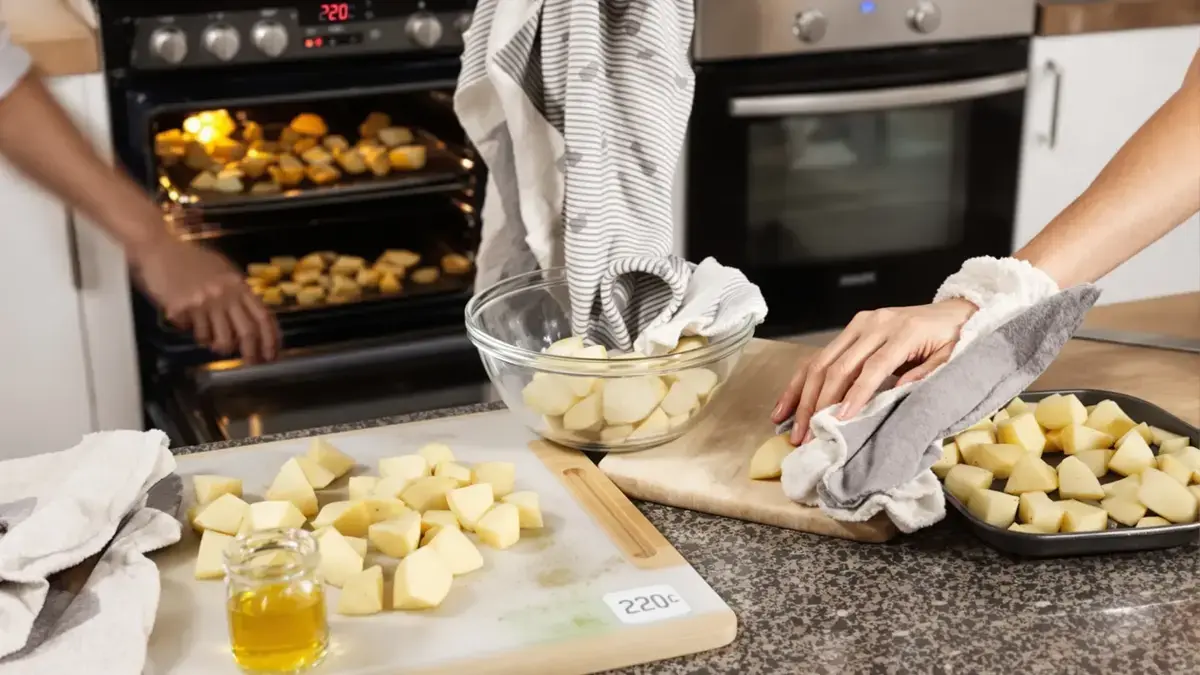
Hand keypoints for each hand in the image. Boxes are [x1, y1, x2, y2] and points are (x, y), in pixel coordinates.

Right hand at [131, 238, 279, 362]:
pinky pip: (194, 332)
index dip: (271, 338)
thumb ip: (238, 291)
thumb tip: (252, 319)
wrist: (159, 248)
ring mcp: (203, 303)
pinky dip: (194, 331)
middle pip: (247, 332)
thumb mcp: (223, 270)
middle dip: (252, 353)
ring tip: (213, 341)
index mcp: (238, 284)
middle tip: (251, 363)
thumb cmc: (191, 258)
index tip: (272, 354)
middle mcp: (225, 295)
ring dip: (219, 346)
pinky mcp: (182, 310)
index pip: (263, 316)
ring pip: (221, 340)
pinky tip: (189, 319)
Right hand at [771, 298, 977, 444]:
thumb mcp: (951, 357)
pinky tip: (787, 404)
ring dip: (802, 395)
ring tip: (790, 425)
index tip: (840, 420)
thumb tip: (898, 393)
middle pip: (839, 365)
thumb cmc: (953, 339)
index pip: (873, 368)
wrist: (955, 310)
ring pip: (821, 361)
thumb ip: (926, 374)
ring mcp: (859, 323)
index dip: (854, 395)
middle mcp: (875, 324)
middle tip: (808, 434)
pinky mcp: (851, 326)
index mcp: (902, 332)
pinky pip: (820, 355)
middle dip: (819, 402)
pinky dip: (801, 380)